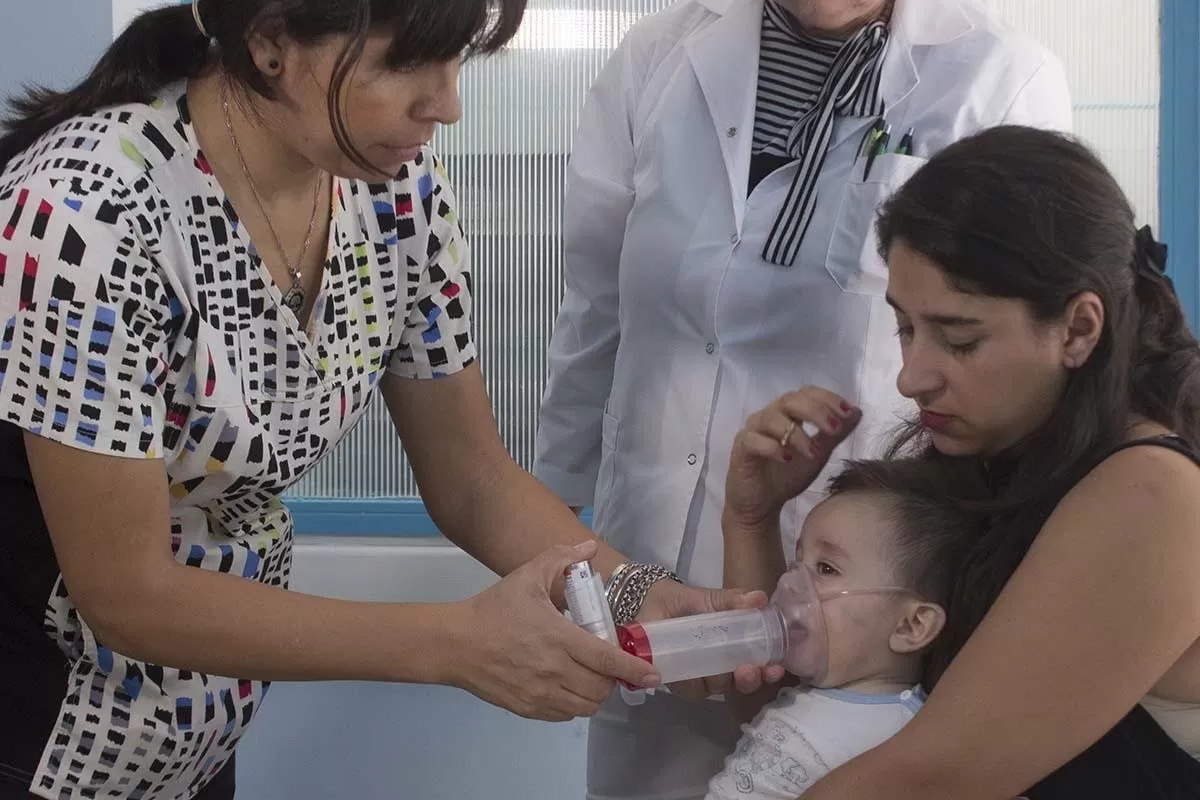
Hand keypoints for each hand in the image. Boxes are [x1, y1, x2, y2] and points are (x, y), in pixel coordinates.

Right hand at [445, 541, 659, 721]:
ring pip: (585, 706)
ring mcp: (541, 694)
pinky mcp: (528, 708)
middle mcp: (554, 671)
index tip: (652, 674)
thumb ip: (561, 559)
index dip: (634, 669)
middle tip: (608, 664)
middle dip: (612, 679)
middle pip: (601, 688)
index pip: (607, 661)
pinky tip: (568, 687)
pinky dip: (574, 705)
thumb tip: (589, 549)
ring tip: (589, 676)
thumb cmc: (495, 609)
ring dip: (595, 694)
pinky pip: (564, 715)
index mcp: (559, 638)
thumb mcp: (527, 576)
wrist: (457, 643)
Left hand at [637, 579, 775, 698]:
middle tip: (750, 669)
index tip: (775, 668)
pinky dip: (693, 683)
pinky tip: (694, 673)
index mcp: (734, 649)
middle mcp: (720, 667)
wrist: (650, 601)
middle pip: (740, 684)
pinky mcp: (677, 680)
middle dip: (749, 680)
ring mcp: (699, 675)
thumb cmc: (686, 602)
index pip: (757, 666)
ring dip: (723, 681)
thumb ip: (733, 601)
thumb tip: (760, 598)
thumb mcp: (712, 599)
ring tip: (724, 669)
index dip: (768, 671)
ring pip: (716, 688)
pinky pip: (689, 689)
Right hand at [725, 387, 859, 528]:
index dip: (827, 398)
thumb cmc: (787, 475)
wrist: (761, 505)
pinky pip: (754, 440)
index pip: (806, 393)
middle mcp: (769, 416)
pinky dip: (772, 447)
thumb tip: (857, 412)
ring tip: (813, 453)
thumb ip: (834, 434)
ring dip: (797, 434)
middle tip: (834, 429)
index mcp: (788, 413)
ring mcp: (753, 431)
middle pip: (790, 400)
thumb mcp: (818, 453)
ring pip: (772, 418)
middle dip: (815, 412)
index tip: (847, 412)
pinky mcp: (741, 449)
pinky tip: (787, 459)